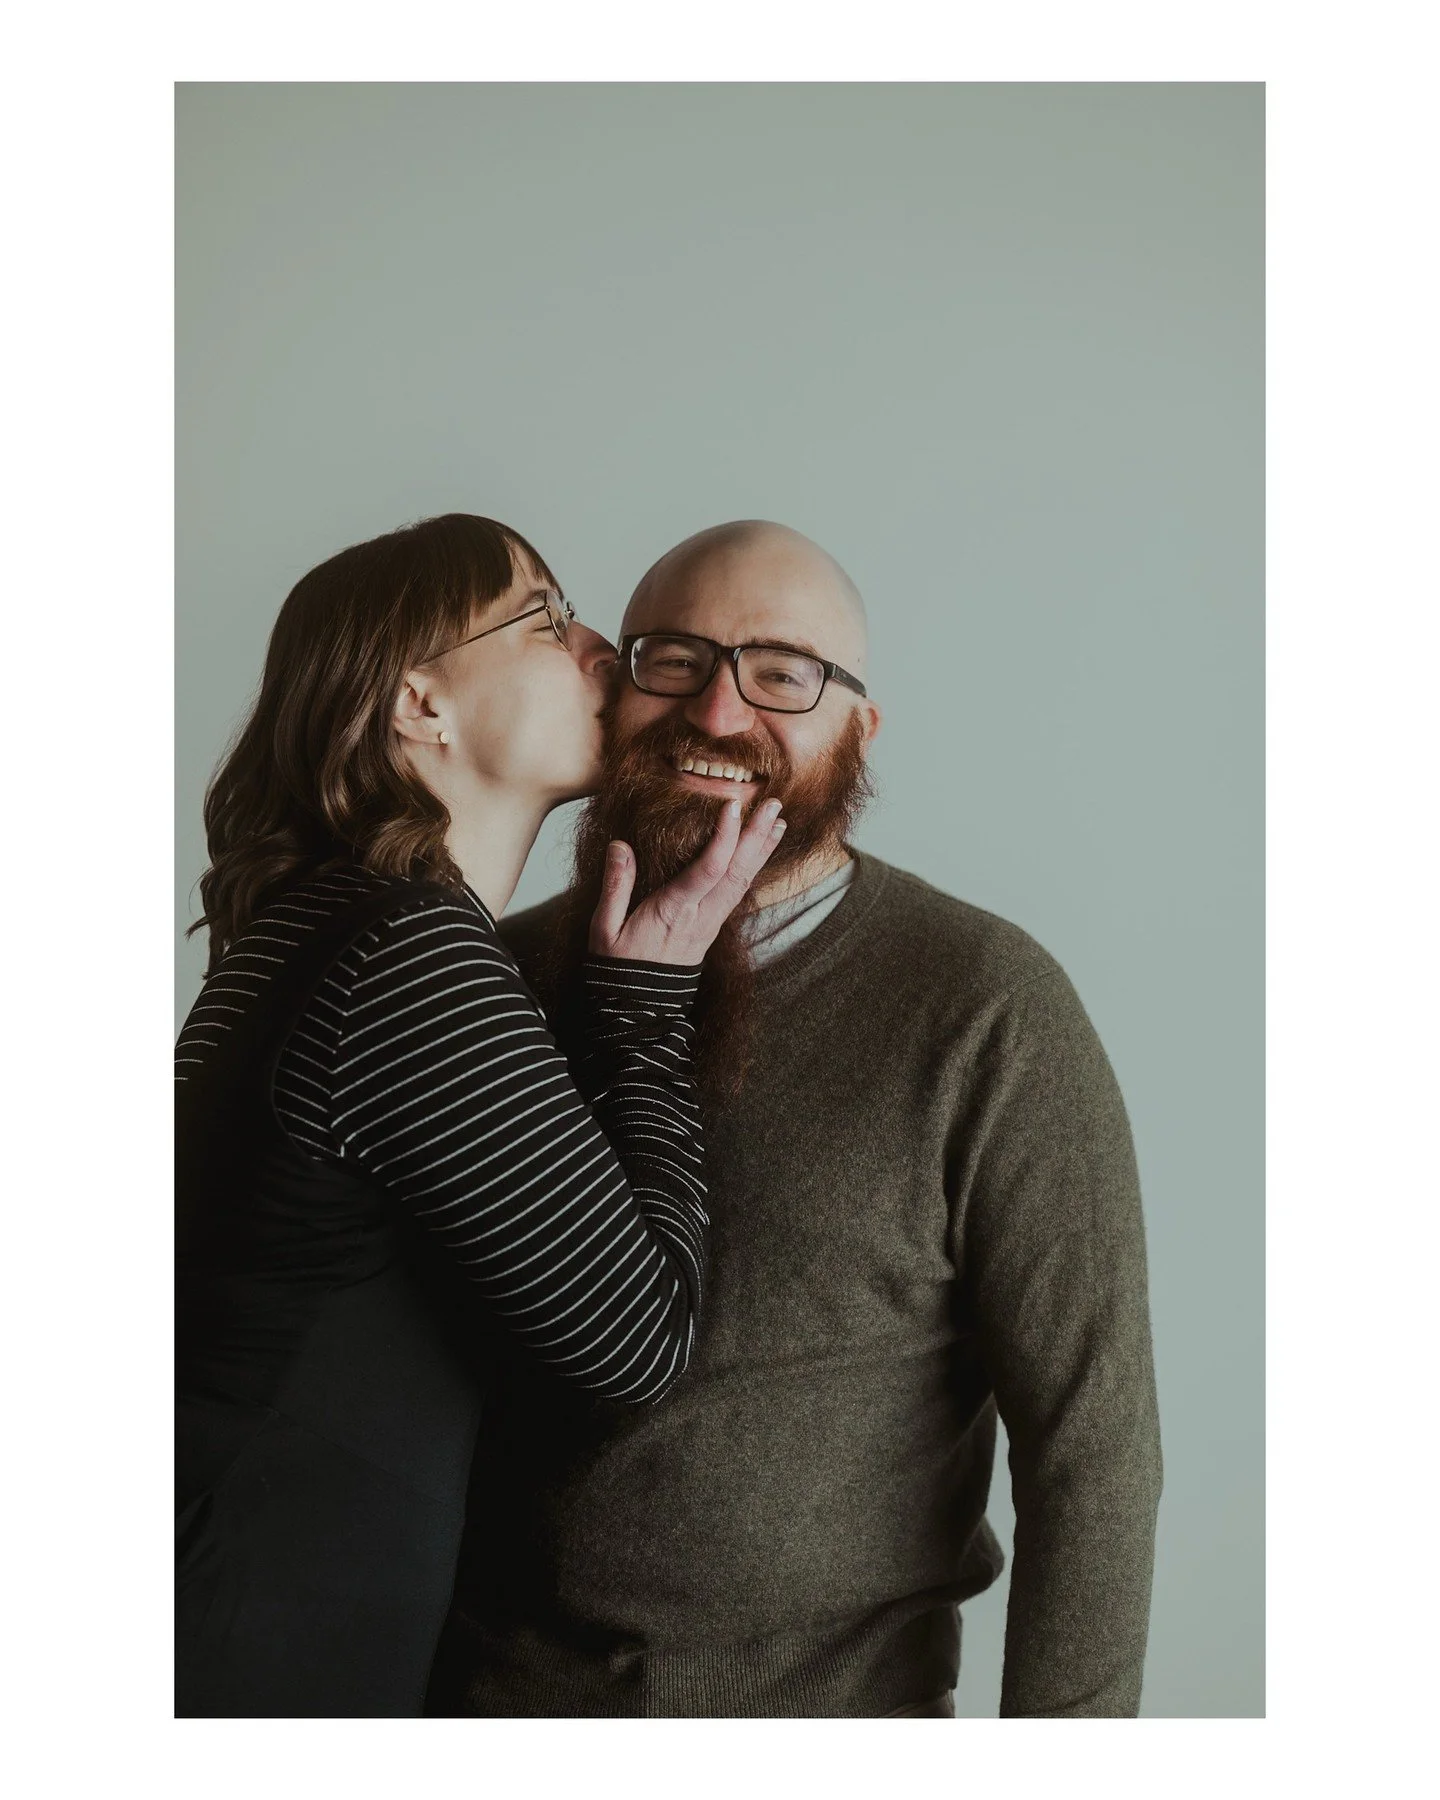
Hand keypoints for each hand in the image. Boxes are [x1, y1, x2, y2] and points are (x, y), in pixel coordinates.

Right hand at [588, 798, 786, 964]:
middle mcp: (701, 916)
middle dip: (756, 836)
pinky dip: (753, 867)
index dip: (723, 837)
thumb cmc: (619, 967)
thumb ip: (615, 887)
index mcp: (673, 911)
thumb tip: (620, 846)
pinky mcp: (713, 926)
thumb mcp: (604, 930)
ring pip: (743, 881)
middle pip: (736, 872)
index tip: (733, 806)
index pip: (707, 870)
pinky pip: (738, 892)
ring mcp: (711, 923)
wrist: (639, 1007)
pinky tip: (761, 851)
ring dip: (761, 849)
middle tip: (774, 804)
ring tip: (778, 820)